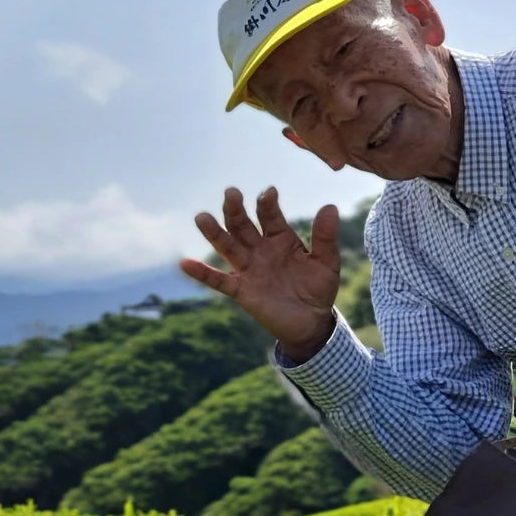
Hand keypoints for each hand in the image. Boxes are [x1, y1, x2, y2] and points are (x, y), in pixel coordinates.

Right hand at [179, 186, 339, 357]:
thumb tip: (330, 207)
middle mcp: (260, 249)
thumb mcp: (326, 262)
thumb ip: (325, 237)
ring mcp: (248, 269)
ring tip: (201, 217)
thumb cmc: (318, 288)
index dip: (268, 203)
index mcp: (281, 238)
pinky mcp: (241, 290)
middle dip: (236, 210)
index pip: (270, 215)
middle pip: (243, 225)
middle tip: (231, 193)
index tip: (269, 193)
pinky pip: (219, 280)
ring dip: (215, 233)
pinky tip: (185, 263)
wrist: (311, 322)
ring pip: (228, 246)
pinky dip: (202, 273)